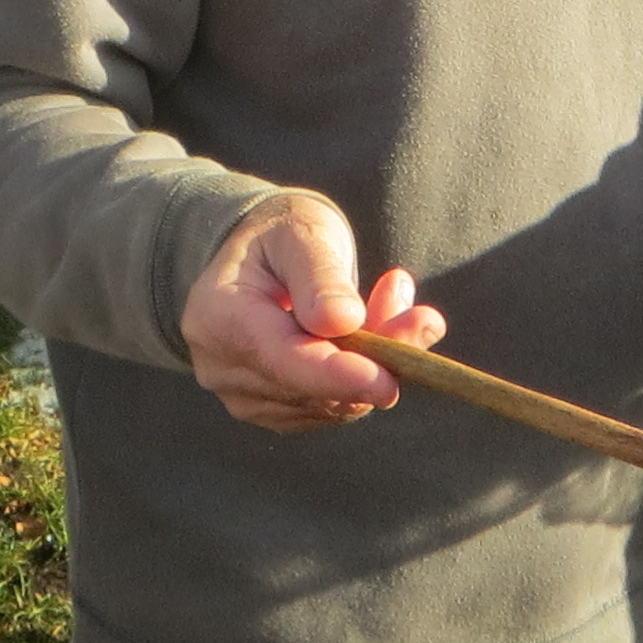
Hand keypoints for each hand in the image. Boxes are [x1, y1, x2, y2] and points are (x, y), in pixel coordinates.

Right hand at [178, 193, 446, 433]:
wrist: (258, 257)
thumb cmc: (283, 234)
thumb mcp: (302, 233)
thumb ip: (321, 276)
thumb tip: (344, 322)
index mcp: (218, 315)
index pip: (282, 359)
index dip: (336, 375)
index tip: (387, 382)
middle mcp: (221, 366)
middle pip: (310, 385)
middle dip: (376, 358)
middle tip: (424, 317)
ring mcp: (243, 395)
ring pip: (328, 402)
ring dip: (376, 363)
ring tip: (394, 300)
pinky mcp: (272, 410)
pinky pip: (330, 407)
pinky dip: (363, 376)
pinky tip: (375, 329)